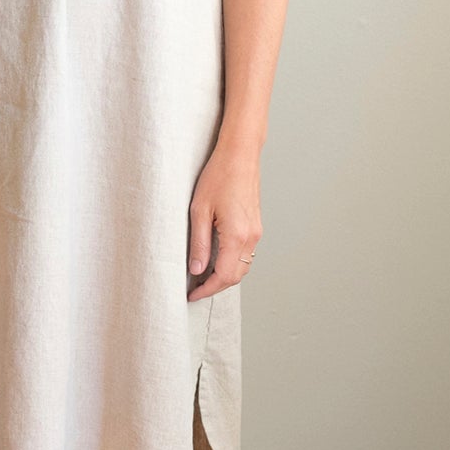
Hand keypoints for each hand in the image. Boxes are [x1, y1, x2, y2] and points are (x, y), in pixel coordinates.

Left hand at [187, 151, 261, 300]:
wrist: (240, 155)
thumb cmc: (218, 176)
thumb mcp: (199, 211)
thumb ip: (199, 244)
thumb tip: (197, 270)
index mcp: (236, 236)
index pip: (224, 276)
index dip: (207, 289)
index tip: (193, 294)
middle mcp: (251, 237)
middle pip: (236, 276)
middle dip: (216, 286)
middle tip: (195, 288)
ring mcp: (256, 232)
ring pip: (243, 266)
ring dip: (224, 276)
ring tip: (203, 276)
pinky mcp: (256, 226)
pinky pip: (246, 254)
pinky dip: (232, 263)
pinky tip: (216, 259)